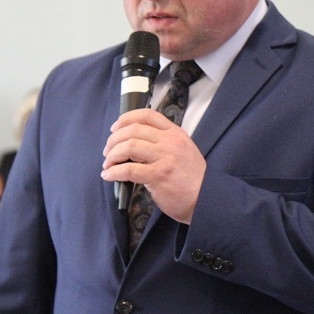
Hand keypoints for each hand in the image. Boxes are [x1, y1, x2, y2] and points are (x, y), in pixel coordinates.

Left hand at [101, 108, 205, 223]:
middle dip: (114, 139)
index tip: (115, 128)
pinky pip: (129, 170)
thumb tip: (134, 143)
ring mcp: (164, 158)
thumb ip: (163, 143)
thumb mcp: (182, 150)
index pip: (147, 115)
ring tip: (108, 164)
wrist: (205, 198)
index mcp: (175, 133)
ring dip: (112, 155)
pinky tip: (108, 175)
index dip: (126, 119)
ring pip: (129, 146)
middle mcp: (169, 142)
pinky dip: (114, 172)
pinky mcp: (158, 176)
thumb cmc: (191, 178)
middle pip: (133, 130)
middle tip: (108, 150)